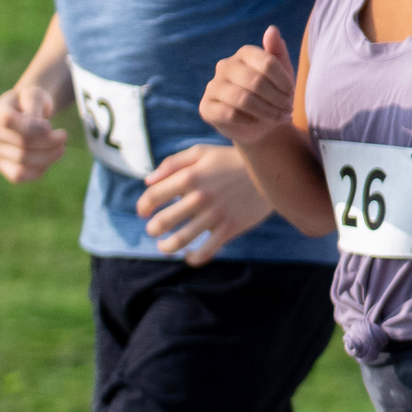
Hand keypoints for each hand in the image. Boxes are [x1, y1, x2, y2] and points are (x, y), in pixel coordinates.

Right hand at [0, 76, 67, 183]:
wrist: (29, 111)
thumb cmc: (33, 102)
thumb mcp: (36, 96)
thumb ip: (35, 109)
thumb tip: (42, 131)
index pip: (8, 121)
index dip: (33, 127)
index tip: (50, 126)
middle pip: (21, 144)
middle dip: (49, 142)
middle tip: (63, 136)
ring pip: (22, 161)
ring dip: (48, 156)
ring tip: (60, 147)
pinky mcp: (3, 164)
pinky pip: (18, 176)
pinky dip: (38, 171)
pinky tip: (48, 160)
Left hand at [136, 144, 275, 263]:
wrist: (269, 170)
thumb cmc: (229, 160)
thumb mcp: (201, 152)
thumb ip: (172, 163)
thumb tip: (147, 181)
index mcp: (189, 177)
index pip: (153, 197)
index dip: (142, 207)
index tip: (143, 212)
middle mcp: (199, 197)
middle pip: (163, 222)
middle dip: (153, 229)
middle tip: (154, 230)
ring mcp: (215, 215)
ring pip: (181, 241)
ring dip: (166, 248)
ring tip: (164, 247)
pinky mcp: (230, 228)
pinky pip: (206, 251)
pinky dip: (194, 258)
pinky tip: (189, 256)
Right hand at [201, 26, 297, 143]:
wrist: (261, 125)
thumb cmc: (273, 95)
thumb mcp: (283, 75)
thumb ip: (278, 52)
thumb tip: (272, 29)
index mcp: (244, 53)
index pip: (268, 63)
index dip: (285, 82)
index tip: (291, 94)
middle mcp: (225, 66)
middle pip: (257, 82)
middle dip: (278, 100)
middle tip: (288, 110)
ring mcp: (213, 86)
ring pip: (244, 99)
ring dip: (267, 112)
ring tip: (279, 118)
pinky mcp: (206, 107)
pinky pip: (230, 114)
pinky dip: (249, 121)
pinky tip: (256, 122)